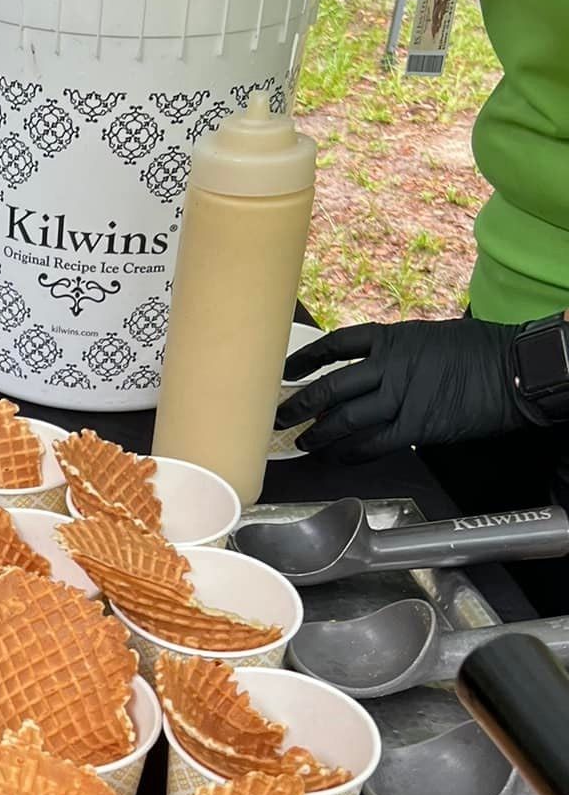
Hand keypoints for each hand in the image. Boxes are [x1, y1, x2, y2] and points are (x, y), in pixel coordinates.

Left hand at [277, 318, 527, 462]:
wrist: (515, 369)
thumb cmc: (478, 352)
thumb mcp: (429, 337)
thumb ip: (395, 354)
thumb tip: (363, 379)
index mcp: (392, 339)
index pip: (336, 346)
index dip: (305, 359)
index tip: (286, 371)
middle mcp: (390, 366)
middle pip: (330, 387)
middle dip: (298, 405)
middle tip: (279, 418)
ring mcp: (401, 397)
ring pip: (345, 419)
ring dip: (319, 435)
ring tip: (304, 444)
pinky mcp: (416, 427)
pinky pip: (372, 444)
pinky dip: (349, 453)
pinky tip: (336, 457)